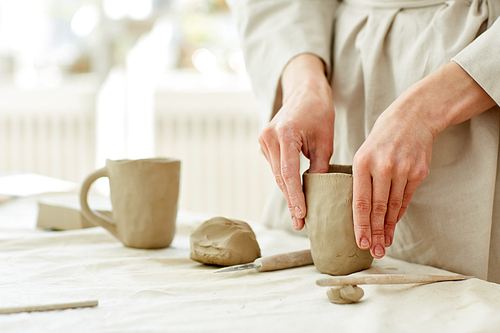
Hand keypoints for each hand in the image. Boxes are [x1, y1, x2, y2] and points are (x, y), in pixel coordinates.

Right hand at [259, 54, 333, 229]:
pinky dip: (285, 180)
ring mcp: (263, 140)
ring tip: (300, 214)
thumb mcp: (325, 141)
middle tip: (301, 223)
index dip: (295, 197)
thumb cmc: (319, 112)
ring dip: (288, 192)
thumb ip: (319, 167)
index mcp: (285, 134)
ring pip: (277, 174)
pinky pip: (276, 166)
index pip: (289, 174)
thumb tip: (318, 194)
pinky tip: (295, 194)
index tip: (302, 216)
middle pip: (280, 178)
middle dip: (291, 200)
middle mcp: (269, 137)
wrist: (304, 90)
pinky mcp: (263, 142)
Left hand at [352, 62, 495, 258]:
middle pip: (378, 209)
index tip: (359, 241)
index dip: (360, 224)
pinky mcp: (419, 172)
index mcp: (362, 162)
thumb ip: (360, 179)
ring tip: (383, 244)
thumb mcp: (363, 153)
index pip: (360, 201)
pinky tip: (393, 226)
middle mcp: (383, 167)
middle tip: (373, 251)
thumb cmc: (382, 138)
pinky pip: (406, 198)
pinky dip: (399, 214)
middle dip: (375, 233)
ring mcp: (403, 170)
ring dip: (388, 228)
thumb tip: (357, 210)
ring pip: (394, 207)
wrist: (413, 117)